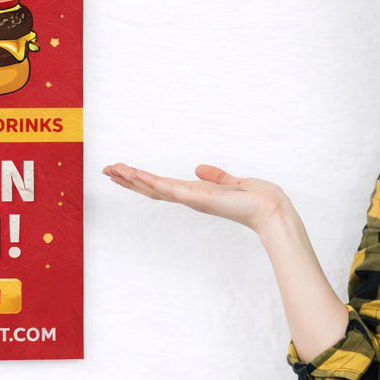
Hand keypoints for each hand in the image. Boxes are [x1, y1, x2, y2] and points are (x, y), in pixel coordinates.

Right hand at [102, 163, 289, 233]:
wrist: (271, 211)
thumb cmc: (259, 200)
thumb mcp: (233, 183)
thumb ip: (217, 177)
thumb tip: (200, 169)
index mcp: (197, 195)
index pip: (164, 187)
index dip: (144, 180)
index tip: (127, 172)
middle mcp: (190, 199)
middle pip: (152, 189)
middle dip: (129, 180)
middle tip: (108, 170)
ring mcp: (191, 199)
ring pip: (153, 188)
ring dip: (131, 178)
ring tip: (111, 169)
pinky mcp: (195, 197)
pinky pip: (165, 187)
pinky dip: (147, 180)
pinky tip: (132, 172)